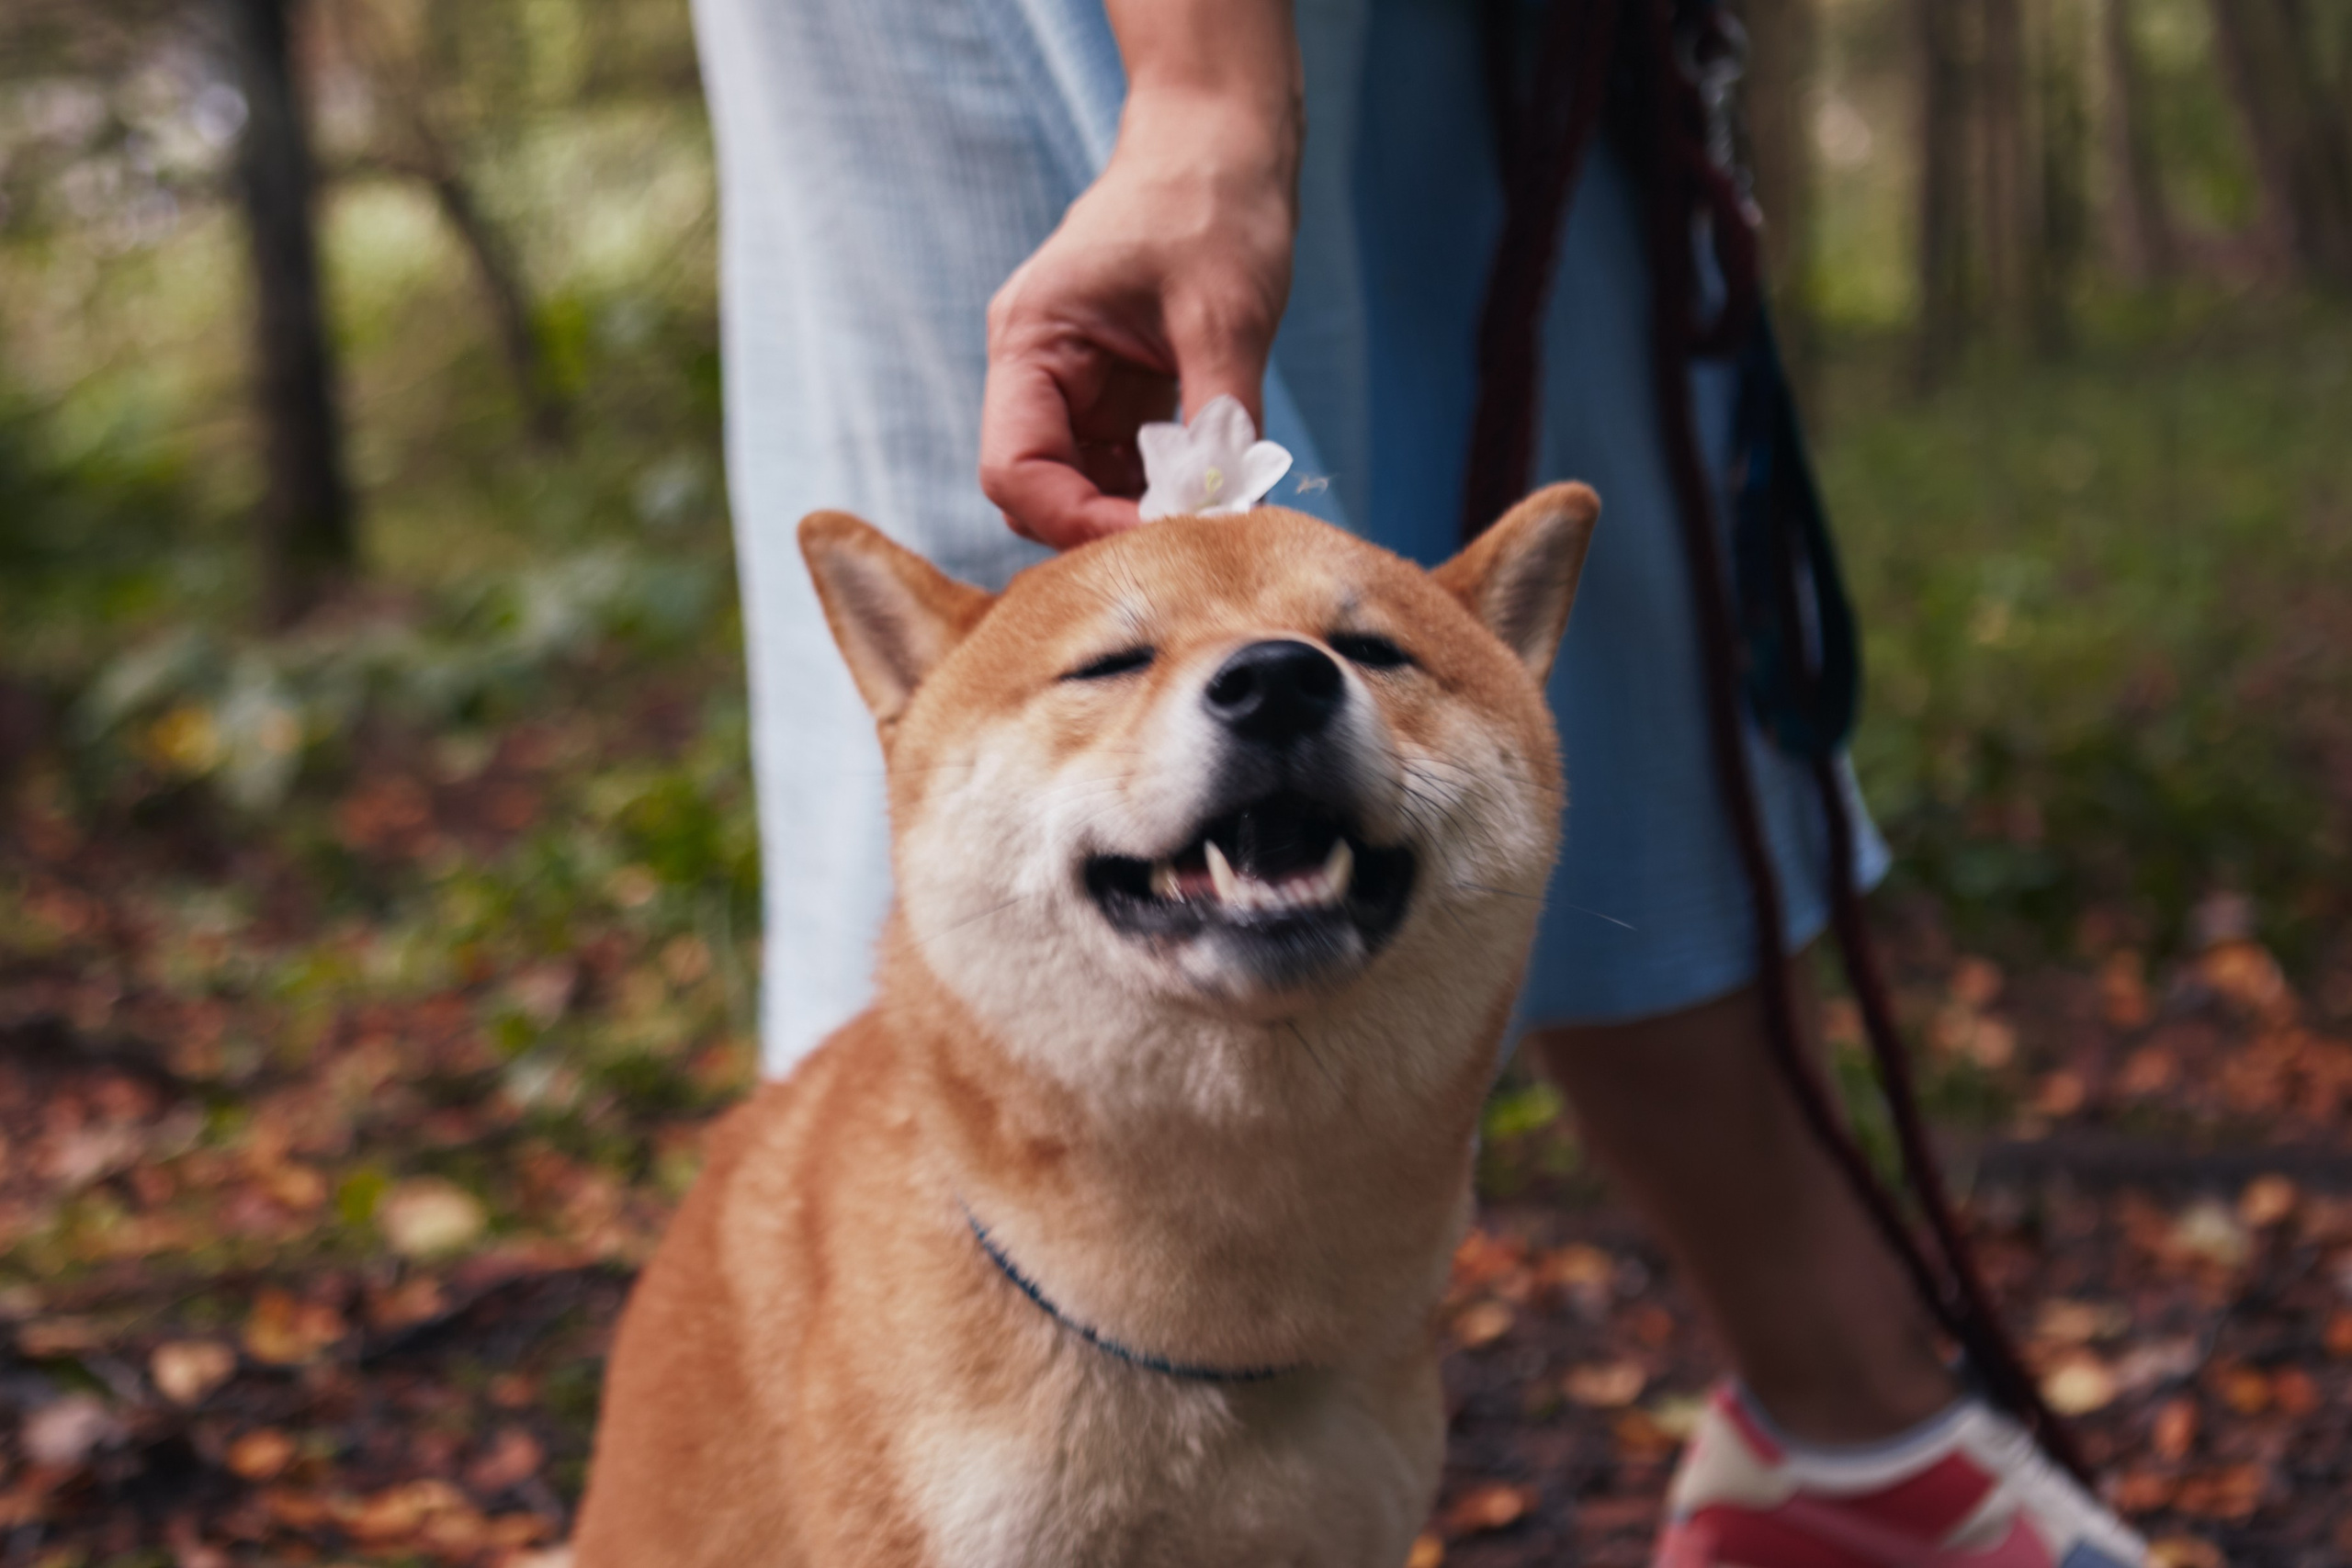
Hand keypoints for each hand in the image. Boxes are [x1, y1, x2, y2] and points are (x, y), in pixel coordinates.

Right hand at [979, 89, 1298, 549]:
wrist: (1219, 142)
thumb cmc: (1212, 205)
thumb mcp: (1226, 314)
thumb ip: (1220, 421)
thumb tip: (1227, 514)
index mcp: (1030, 342)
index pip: (1015, 469)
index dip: (1079, 522)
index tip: (1160, 540)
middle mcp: (1035, 371)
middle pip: (1038, 493)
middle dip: (1104, 530)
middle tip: (1185, 549)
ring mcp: (1072, 387)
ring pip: (1078, 492)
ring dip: (1133, 518)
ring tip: (1203, 525)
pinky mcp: (1112, 396)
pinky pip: (1119, 472)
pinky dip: (1157, 495)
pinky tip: (1209, 497)